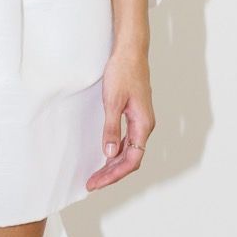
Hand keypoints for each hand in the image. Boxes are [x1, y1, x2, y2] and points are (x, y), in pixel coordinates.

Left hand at [85, 45, 154, 192]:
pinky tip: (105, 157)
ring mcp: (140, 121)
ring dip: (113, 165)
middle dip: (112, 174)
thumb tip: (110, 153)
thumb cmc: (123, 72)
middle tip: (92, 184)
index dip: (114, 174)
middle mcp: (144, 126)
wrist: (130, 52)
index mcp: (143, 125)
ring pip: (129, 152)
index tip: (97, 182)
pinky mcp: (134, 116)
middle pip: (131, 159)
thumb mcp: (112, 101)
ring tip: (96, 175)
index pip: (132, 160)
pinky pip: (128, 141)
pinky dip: (116, 153)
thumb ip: (111, 128)